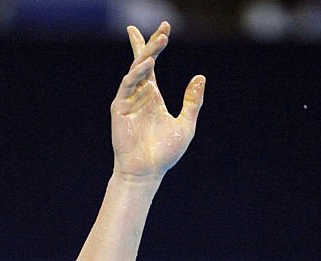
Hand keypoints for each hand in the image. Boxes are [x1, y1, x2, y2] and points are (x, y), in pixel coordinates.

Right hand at [111, 22, 204, 183]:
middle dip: (150, 43)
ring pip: (136, 70)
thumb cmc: (164, 153)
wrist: (146, 172)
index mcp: (152, 96)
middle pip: (142, 61)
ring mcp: (128, 100)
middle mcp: (139, 95)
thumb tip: (200, 77)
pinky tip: (148, 64)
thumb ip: (192, 102)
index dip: (156, 46)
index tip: (165, 29)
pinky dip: (137, 74)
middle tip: (164, 28)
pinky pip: (127, 85)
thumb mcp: (185, 125)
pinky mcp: (120, 109)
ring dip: (147, 55)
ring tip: (161, 42)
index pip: (151, 64)